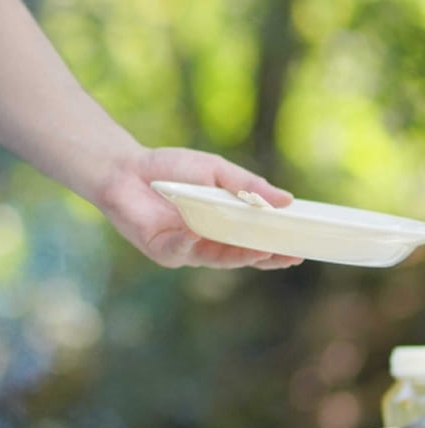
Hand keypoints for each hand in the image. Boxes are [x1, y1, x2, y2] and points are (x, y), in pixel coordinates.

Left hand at [95, 146, 301, 269]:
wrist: (127, 169)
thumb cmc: (172, 169)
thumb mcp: (217, 172)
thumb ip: (248, 187)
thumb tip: (287, 201)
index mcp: (222, 226)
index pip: (253, 242)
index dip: (275, 247)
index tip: (301, 249)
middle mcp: (205, 242)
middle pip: (240, 256)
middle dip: (266, 257)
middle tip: (291, 256)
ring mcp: (183, 249)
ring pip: (215, 258)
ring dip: (239, 256)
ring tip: (262, 250)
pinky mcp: (160, 250)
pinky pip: (180, 250)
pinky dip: (190, 243)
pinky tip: (200, 234)